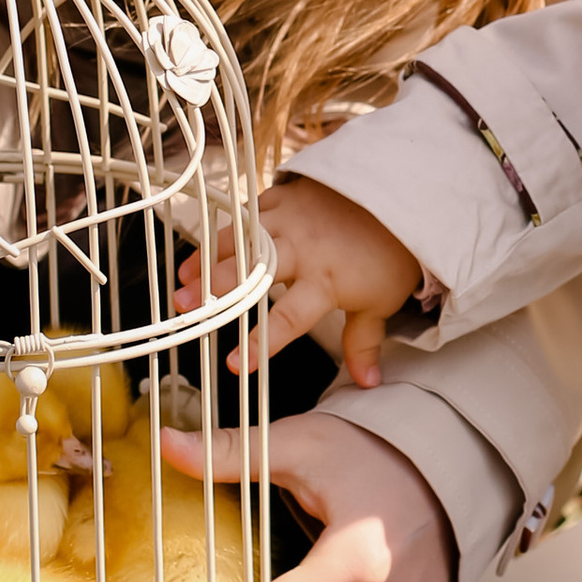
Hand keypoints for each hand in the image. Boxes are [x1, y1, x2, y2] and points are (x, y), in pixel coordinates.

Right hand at [175, 179, 420, 389]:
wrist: (399, 196)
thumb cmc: (388, 255)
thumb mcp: (380, 303)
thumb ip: (364, 343)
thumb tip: (368, 385)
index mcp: (326, 281)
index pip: (289, 316)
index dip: (262, 341)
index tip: (235, 364)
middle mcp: (303, 249)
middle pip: (252, 270)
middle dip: (216, 290)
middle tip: (185, 309)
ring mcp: (290, 218)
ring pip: (240, 239)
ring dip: (208, 261)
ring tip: (181, 283)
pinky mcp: (283, 196)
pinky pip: (246, 213)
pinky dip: (222, 233)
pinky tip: (199, 253)